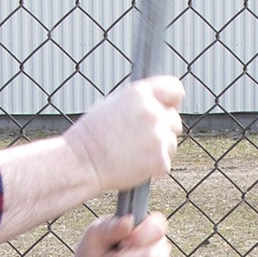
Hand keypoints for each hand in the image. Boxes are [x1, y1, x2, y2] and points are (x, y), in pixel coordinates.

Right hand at [64, 78, 183, 192]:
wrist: (82, 161)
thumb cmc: (92, 135)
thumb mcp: (113, 103)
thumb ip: (139, 101)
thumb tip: (158, 104)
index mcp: (140, 94)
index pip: (175, 89)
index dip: (171, 101)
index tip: (167, 109)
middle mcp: (152, 112)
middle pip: (174, 120)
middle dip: (163, 130)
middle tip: (141, 139)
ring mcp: (157, 136)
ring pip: (171, 143)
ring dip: (158, 149)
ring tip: (134, 153)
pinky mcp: (159, 159)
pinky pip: (165, 163)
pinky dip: (153, 167)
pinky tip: (134, 164)